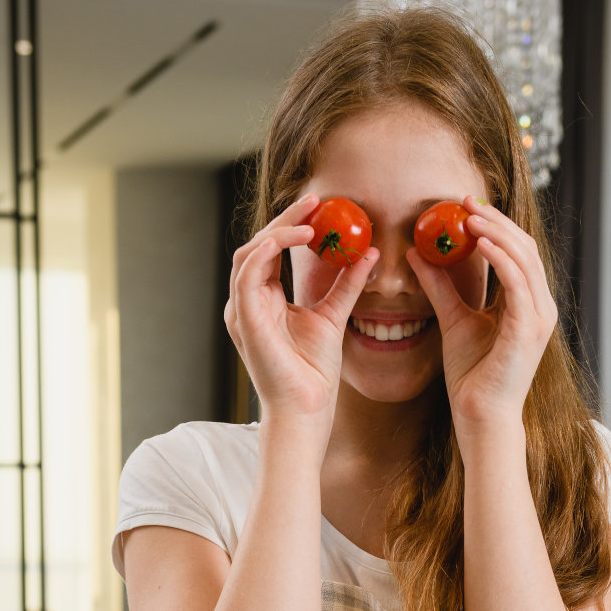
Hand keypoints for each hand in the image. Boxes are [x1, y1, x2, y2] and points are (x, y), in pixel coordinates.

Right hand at [224, 192, 378, 427]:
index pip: (271, 250)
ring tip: (311, 218)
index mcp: (263, 300)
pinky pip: (249, 271)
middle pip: (259, 245)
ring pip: (251, 252)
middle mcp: (247, 302)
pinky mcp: (244, 318)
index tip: (320, 206)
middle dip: (286, 219)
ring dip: (280, 229)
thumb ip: (347, 284)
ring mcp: (242, 310)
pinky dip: (270, 249)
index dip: (293, 225)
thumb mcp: (334, 316)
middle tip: (316, 201)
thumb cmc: (314, 374)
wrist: (306, 409)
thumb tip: (369, 254)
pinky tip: (297, 237)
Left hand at [405, 195, 558, 429]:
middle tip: (465, 200)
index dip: (494, 225)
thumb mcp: (453, 319)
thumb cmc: (471, 375)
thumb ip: (439, 287)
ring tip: (468, 214)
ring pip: (523, 257)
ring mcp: (538, 316)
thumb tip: (417, 255)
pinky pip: (517, 281)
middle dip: (495, 219)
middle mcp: (539, 306)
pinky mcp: (529, 328)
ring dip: (496, 231)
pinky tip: (479, 242)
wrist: (480, 415)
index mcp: (526, 303)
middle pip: (523, 247)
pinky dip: (500, 257)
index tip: (465, 206)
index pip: (516, 252)